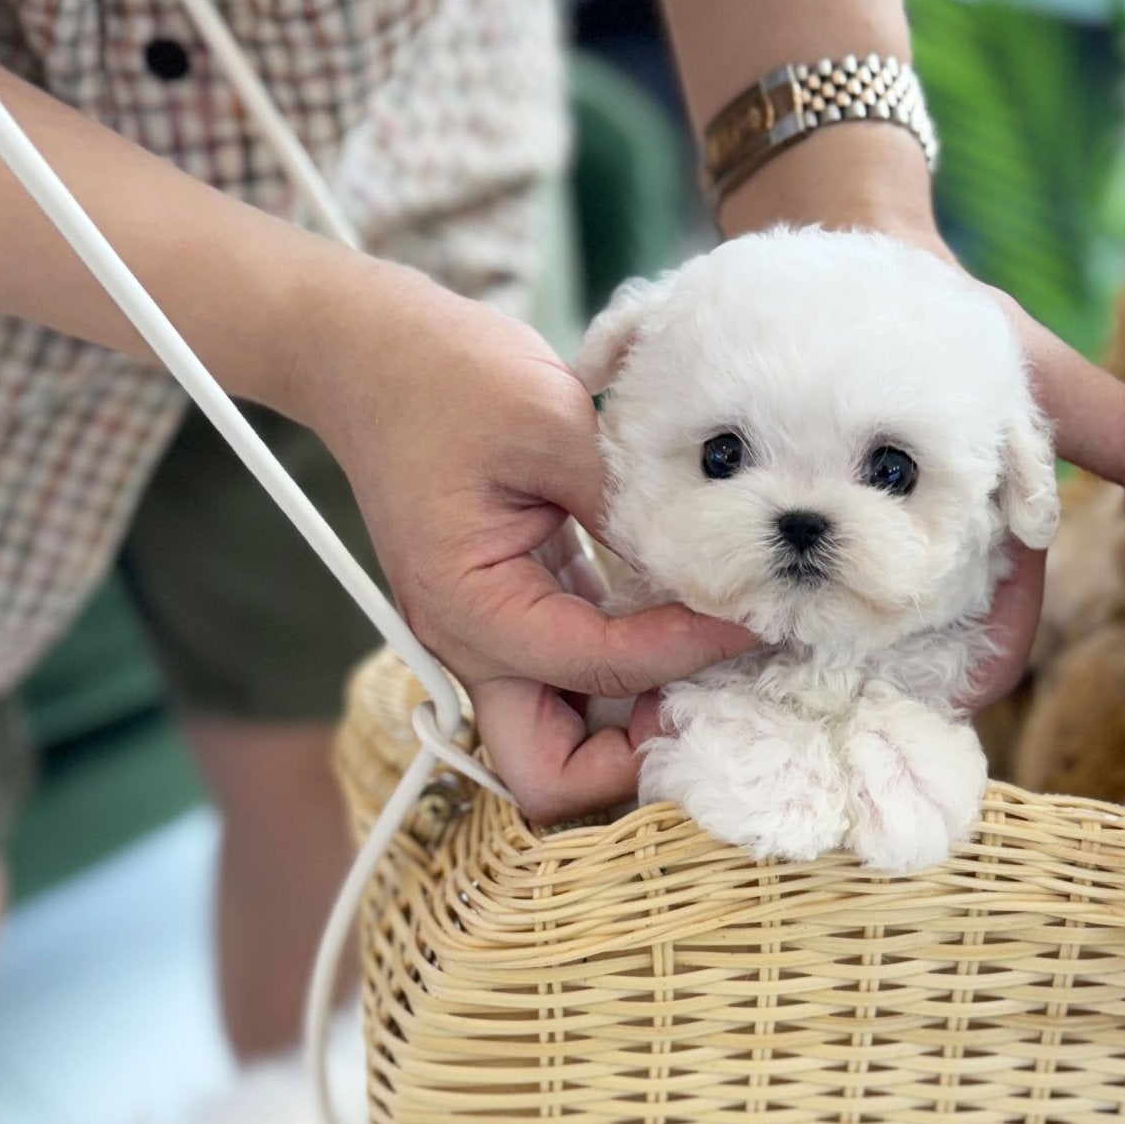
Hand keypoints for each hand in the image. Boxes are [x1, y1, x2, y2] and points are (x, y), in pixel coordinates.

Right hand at [291, 262, 753, 819]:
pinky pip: (570, 679)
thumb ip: (627, 505)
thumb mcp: (549, 421)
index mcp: (469, 607)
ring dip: (631, 720)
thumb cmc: (444, 376)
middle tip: (708, 695)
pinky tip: (677, 619)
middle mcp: (469, 644)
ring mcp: (487, 636)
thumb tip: (706, 562)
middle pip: (548, 771)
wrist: (371, 353)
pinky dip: (624, 671)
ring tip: (705, 659)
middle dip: (631, 757)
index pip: (600, 668)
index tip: (753, 615)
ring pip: (559, 737)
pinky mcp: (510, 612)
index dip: (688, 651)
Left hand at [718, 131, 1124, 710]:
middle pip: (903, 645)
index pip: (994, 630)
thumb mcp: (1039, 374)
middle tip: (851, 691)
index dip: (983, 667)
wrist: (846, 252)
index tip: (961, 693)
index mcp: (978, 546)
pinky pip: (757, 575)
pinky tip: (713, 610)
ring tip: (774, 661)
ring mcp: (835, 548)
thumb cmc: (953, 321)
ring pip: (826, 622)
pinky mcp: (767, 520)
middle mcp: (907, 562)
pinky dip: (742, 594)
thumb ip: (1122, 432)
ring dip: (803, 644)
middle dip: (883, 672)